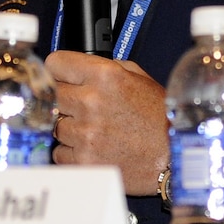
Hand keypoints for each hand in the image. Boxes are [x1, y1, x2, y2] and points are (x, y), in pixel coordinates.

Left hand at [46, 51, 167, 194]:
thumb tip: (79, 67)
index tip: (61, 77)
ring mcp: (86, 133)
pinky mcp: (83, 160)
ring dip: (68, 128)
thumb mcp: (139, 78)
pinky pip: (59, 153)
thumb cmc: (159, 118)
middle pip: (51, 94)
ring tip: (94, 130)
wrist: (173, 157)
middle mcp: (91, 101)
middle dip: (64, 99)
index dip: (58, 71)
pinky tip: (93, 148)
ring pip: (53, 125)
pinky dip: (72, 152)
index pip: (55, 63)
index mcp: (105, 75)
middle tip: (82, 107)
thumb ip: (106, 67)